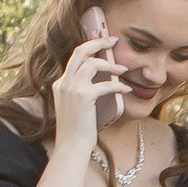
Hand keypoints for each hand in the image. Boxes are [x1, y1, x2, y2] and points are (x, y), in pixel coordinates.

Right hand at [49, 31, 120, 150]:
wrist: (71, 146)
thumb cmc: (77, 129)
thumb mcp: (75, 105)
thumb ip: (82, 90)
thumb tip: (102, 78)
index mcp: (60, 83)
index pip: (75, 57)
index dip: (90, 46)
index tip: (103, 40)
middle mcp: (64, 82)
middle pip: (81, 52)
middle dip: (98, 42)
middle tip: (114, 40)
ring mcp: (72, 89)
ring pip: (92, 64)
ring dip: (111, 64)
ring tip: (123, 69)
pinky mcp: (83, 97)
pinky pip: (105, 84)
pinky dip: (118, 85)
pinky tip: (126, 89)